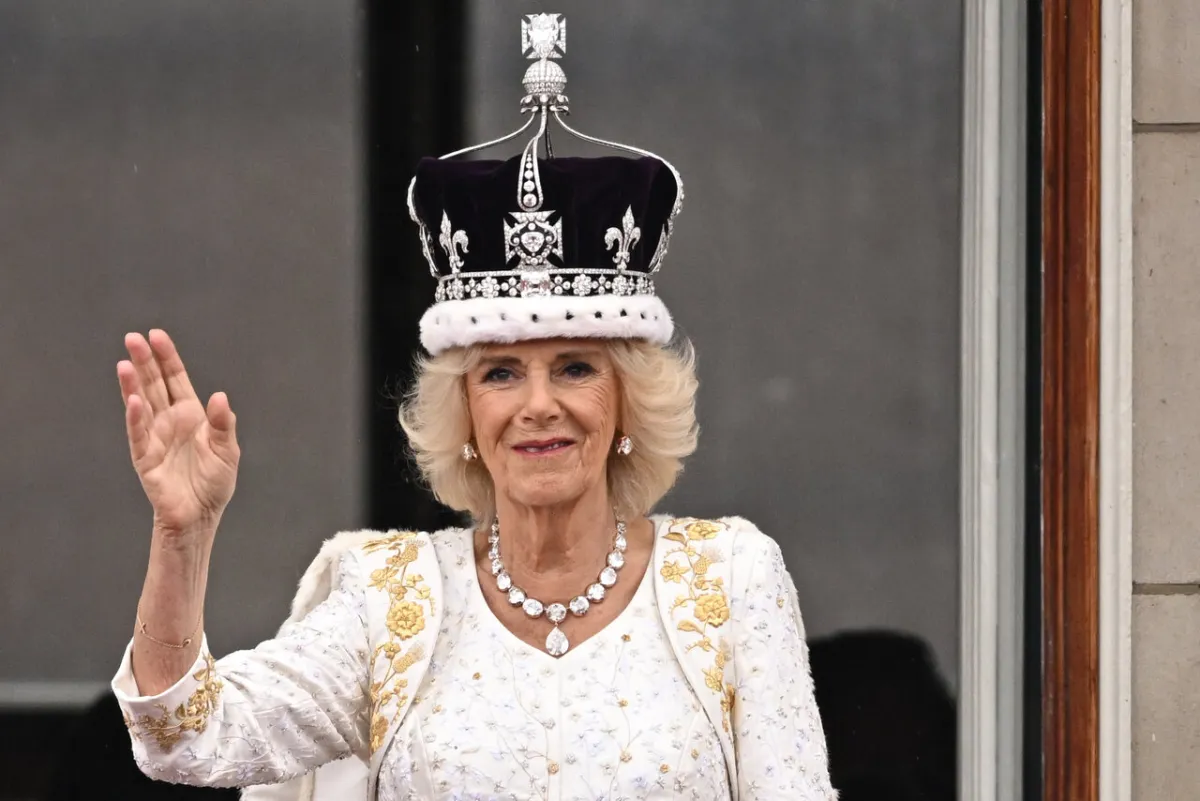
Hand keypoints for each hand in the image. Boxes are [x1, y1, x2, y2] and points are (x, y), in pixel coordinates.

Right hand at [117, 330, 239, 536]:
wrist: (200, 515)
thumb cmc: (214, 483)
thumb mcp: (227, 451)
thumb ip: (224, 424)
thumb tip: (220, 396)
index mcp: (190, 414)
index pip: (175, 379)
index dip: (167, 358)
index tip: (157, 335)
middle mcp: (169, 421)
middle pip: (154, 385)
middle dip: (144, 362)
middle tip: (132, 338)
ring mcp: (154, 438)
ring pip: (141, 405)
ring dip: (133, 385)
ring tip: (125, 364)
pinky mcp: (144, 458)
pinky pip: (138, 435)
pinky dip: (136, 419)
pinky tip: (134, 401)